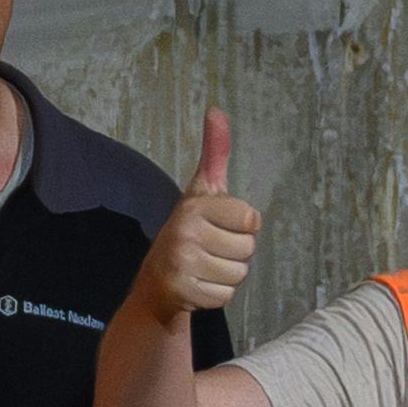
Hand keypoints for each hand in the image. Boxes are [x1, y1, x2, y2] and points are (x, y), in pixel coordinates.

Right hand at [141, 109, 263, 317]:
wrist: (156, 279)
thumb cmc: (189, 230)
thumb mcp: (202, 191)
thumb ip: (215, 153)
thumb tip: (217, 110)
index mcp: (195, 205)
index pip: (251, 219)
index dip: (241, 225)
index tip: (220, 225)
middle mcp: (185, 231)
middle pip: (248, 249)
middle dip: (235, 253)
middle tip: (211, 250)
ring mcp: (182, 263)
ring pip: (239, 274)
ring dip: (227, 274)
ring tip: (205, 267)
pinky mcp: (182, 292)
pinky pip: (225, 296)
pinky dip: (216, 294)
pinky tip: (199, 284)